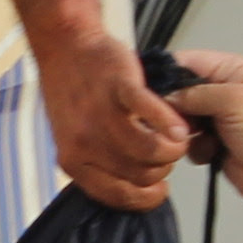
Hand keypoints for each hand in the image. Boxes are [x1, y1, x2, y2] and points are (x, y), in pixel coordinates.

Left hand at [29, 27, 190, 210]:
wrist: (65, 46)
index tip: (160, 187)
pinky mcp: (119, 87)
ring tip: (176, 140)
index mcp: (72, 160)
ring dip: (173, 149)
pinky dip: (172, 124)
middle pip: (141, 176)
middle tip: (166, 153)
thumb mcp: (73, 137)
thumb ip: (97, 163)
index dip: (147, 197)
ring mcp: (101, 115)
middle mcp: (84, 143)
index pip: (119, 196)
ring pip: (151, 152)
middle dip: (163, 169)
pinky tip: (178, 125)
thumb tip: (134, 188)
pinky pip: (154, 116)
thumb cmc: (72, 91)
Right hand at [162, 49, 242, 216]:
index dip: (166, 73)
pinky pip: (188, 141)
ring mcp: (217, 117)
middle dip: (175, 108)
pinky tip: (213, 153)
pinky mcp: (213, 142)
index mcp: (232, 70)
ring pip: (180, 119)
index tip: (146, 88)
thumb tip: (166, 94)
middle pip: (179, 92)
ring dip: (185, 131)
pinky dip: (195, 148)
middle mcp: (223, 90)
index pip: (187, 62)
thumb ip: (196, 93)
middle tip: (178, 122)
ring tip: (203, 138)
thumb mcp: (234, 100)